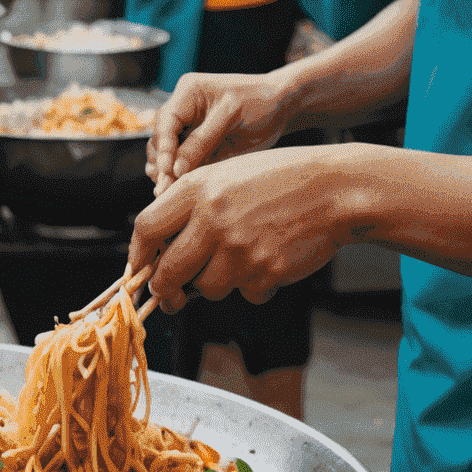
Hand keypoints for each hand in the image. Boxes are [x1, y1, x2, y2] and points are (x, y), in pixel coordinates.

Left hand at [128, 144, 367, 310]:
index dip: (136, 255)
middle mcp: (213, 219)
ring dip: (214, 284)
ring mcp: (239, 248)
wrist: (334, 189)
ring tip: (238, 259)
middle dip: (164, 290)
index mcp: (197, 189)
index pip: (146, 228)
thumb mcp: (224, 175)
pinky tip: (268, 259)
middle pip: (167, 272)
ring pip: (206, 288)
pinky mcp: (264, 272)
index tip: (137, 269)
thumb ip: (188, 206)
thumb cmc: (276, 180)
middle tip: (169, 295)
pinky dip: (251, 286)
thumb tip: (157, 250)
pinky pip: (244, 294)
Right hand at [146, 71, 293, 192]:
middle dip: (161, 163)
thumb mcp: (231, 116)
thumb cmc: (260, 101)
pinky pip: (180, 162)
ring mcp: (188, 128)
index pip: (166, 121)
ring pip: (164, 152)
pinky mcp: (197, 145)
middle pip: (159, 138)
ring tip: (166, 191)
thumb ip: (203, 141)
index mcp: (188, 92)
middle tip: (165, 188)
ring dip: (164, 171)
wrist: (281, 106)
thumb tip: (175, 168)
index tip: (166, 170)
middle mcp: (183, 109)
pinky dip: (176, 175)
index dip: (164, 146)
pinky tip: (174, 188)